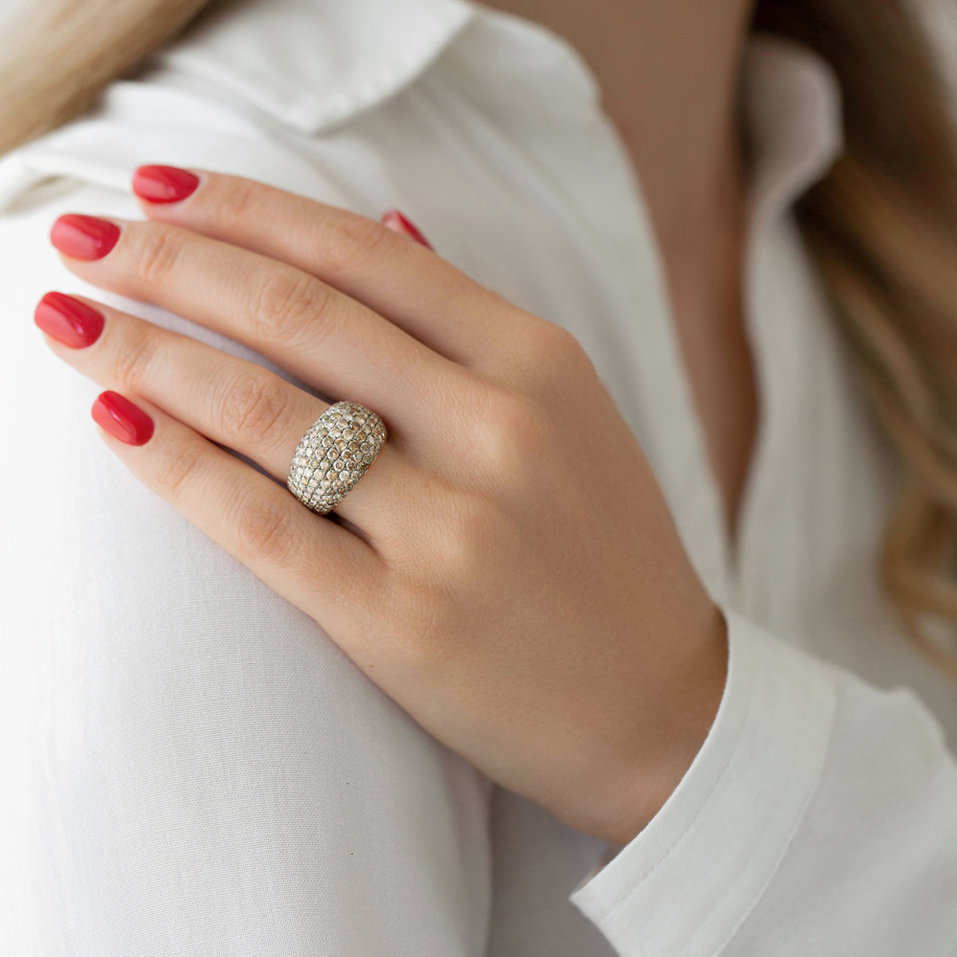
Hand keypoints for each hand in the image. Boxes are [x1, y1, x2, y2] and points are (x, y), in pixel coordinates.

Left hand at [36, 165, 727, 845]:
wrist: (663, 707)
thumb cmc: (609, 557)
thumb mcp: (574, 416)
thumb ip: (474, 322)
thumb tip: (388, 216)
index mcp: (540, 365)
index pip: (366, 255)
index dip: (248, 210)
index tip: (160, 192)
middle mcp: (497, 431)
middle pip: (301, 315)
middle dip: (172, 263)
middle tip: (84, 240)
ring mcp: (452, 531)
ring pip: (267, 413)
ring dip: (148, 353)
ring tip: (69, 320)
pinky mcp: (404, 623)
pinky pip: (264, 527)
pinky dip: (178, 466)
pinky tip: (115, 419)